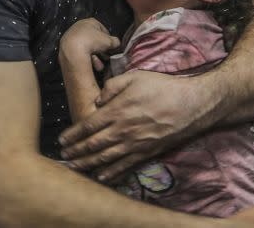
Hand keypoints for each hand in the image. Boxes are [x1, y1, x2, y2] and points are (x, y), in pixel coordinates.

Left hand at [59, 18, 120, 71]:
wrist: (72, 51)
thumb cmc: (92, 41)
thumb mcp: (109, 41)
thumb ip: (115, 42)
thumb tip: (117, 44)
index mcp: (89, 21)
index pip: (102, 29)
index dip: (108, 39)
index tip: (111, 47)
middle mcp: (79, 27)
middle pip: (93, 39)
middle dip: (100, 50)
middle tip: (105, 57)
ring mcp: (71, 37)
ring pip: (86, 48)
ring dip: (94, 56)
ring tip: (99, 65)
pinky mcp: (65, 47)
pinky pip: (79, 53)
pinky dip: (85, 58)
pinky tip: (90, 65)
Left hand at [59, 70, 217, 181]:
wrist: (191, 104)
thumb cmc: (163, 87)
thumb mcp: (135, 76)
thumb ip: (112, 86)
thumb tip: (98, 99)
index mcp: (118, 110)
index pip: (88, 125)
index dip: (73, 134)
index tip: (62, 139)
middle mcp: (123, 130)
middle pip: (93, 145)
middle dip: (76, 151)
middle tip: (64, 155)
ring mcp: (135, 144)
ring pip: (105, 158)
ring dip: (88, 164)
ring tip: (75, 167)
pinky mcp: (147, 152)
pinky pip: (125, 165)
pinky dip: (111, 173)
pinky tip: (102, 176)